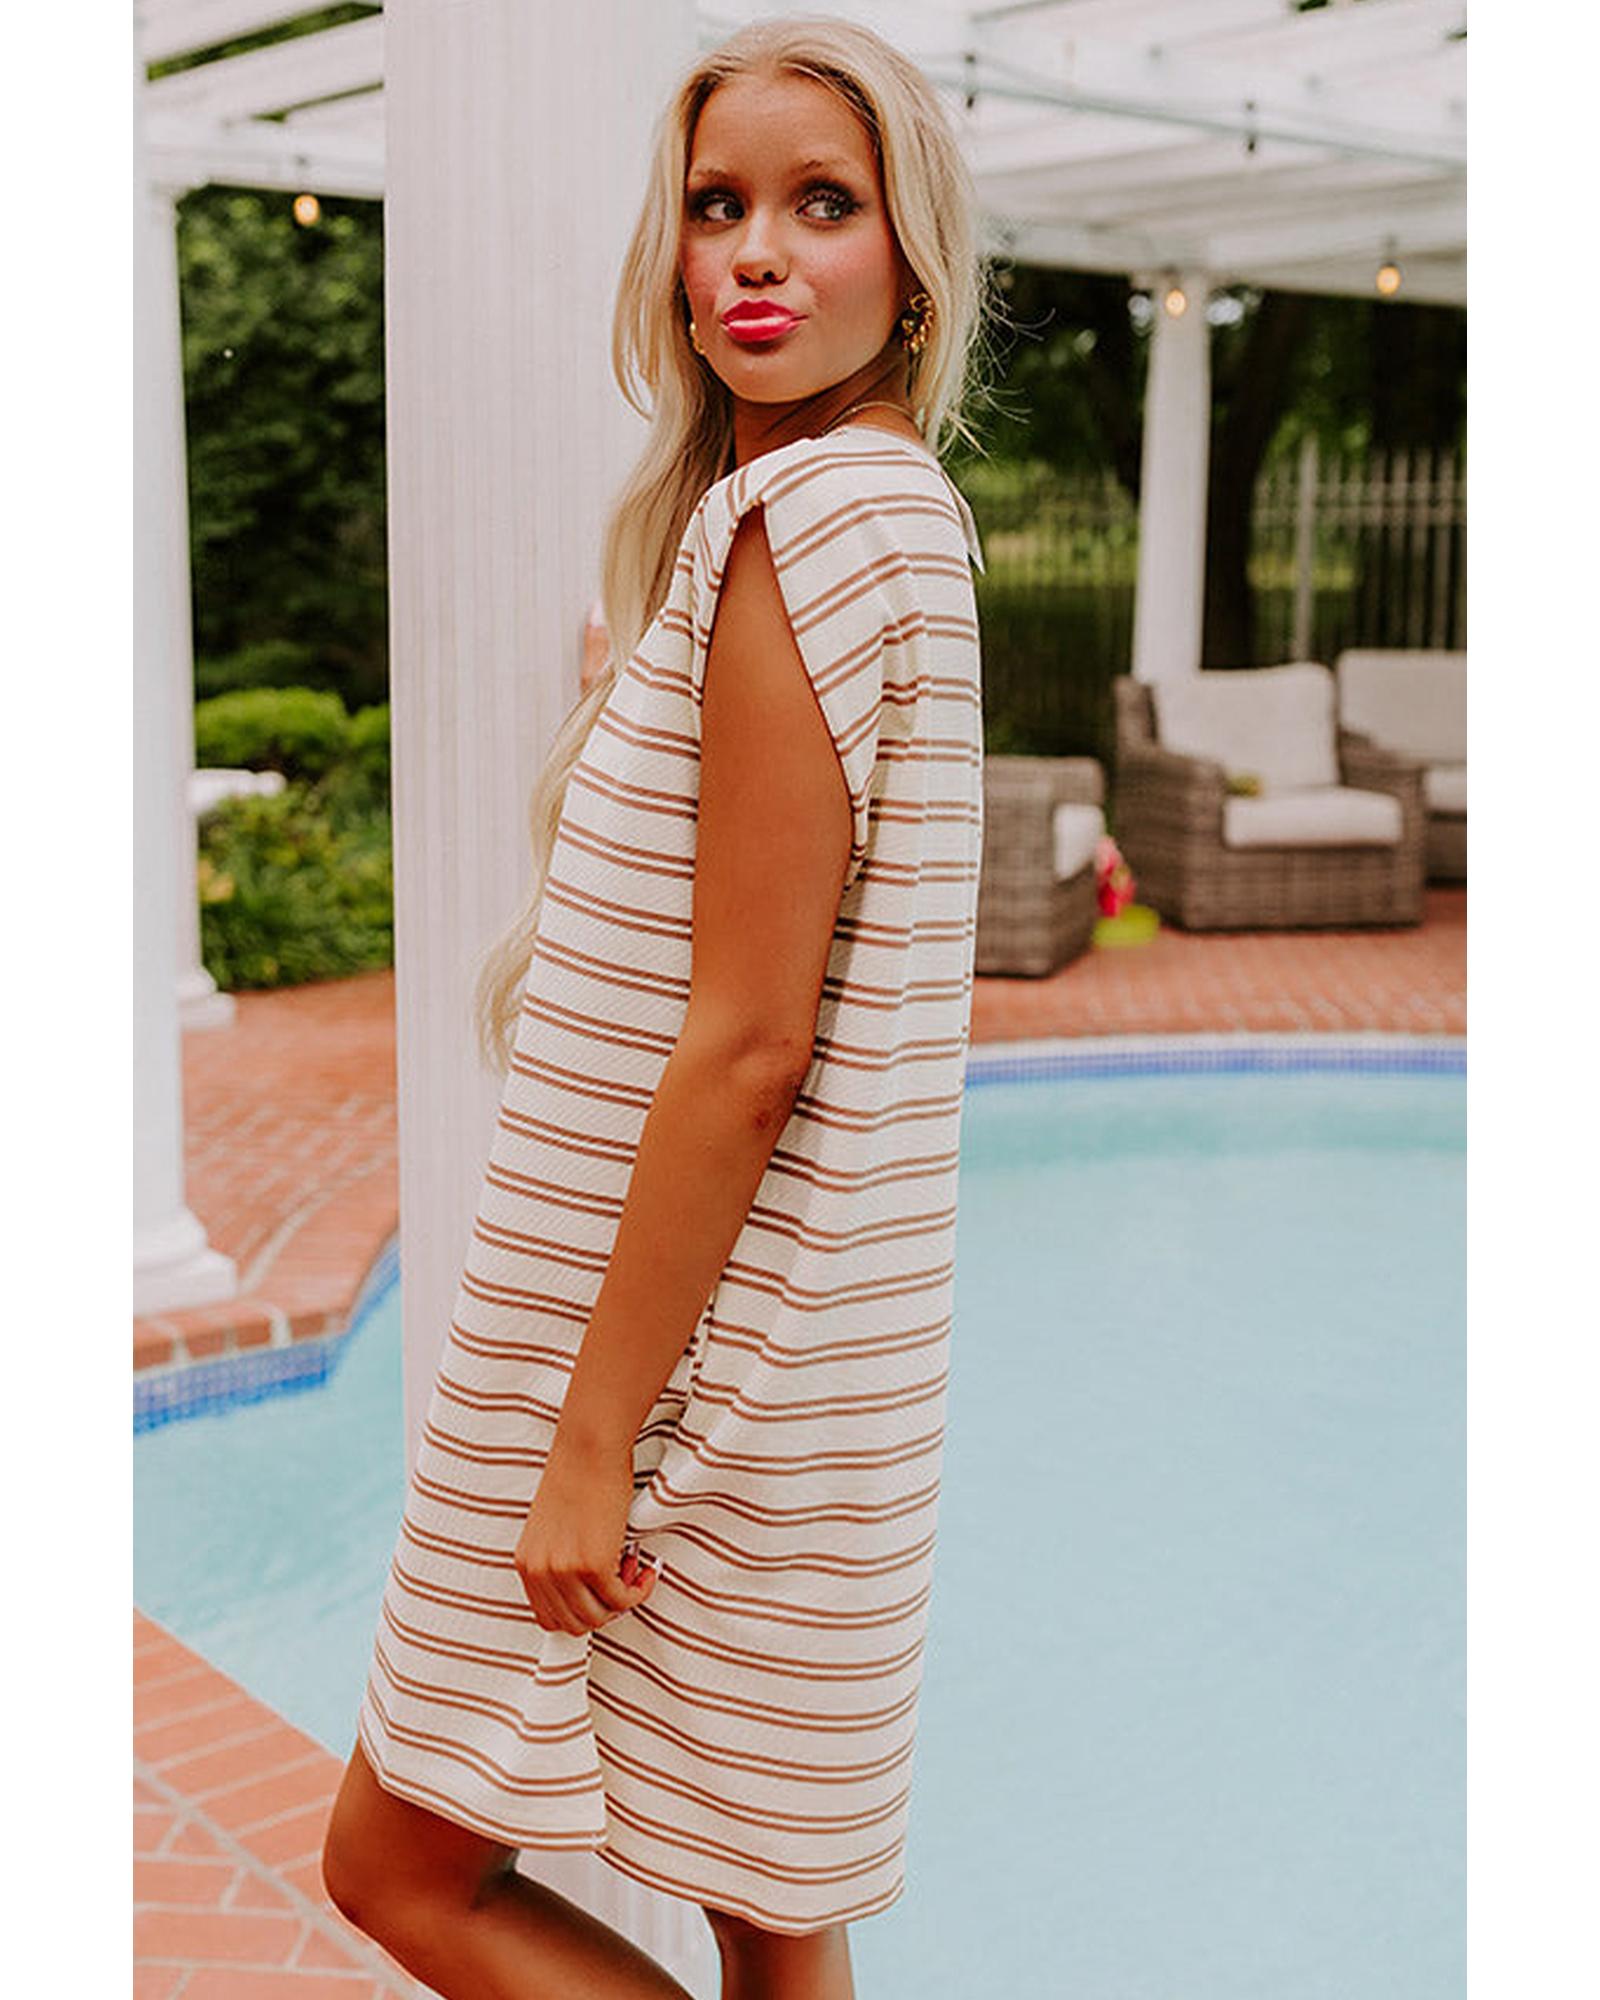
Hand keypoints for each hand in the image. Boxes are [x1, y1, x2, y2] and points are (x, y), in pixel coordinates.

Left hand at [513, 1426, 660, 1635]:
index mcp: (527, 1563)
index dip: (581, 1612)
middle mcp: (540, 1571)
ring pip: (599, 1617)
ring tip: (634, 1571)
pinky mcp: (593, 1563)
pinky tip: (645, 1569)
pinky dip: (639, 1591)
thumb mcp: (553, 1528)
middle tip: (622, 1582)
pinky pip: (621, 1599)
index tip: (601, 1596)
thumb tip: (588, 1591)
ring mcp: (565, 1570)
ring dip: (623, 1601)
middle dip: (604, 1610)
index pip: (549, 1618)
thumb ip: (559, 1560)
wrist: (588, 1449)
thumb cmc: (577, 1476)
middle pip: (575, 1624)